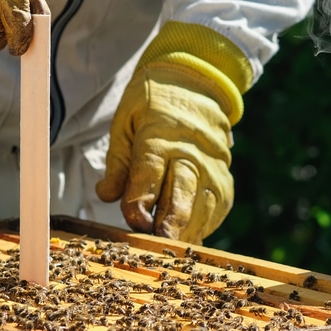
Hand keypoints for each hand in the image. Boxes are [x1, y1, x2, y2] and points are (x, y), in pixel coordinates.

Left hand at [96, 61, 234, 244]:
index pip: (150, 174)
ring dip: (187, 229)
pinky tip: (188, 234)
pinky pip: (218, 207)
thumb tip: (105, 195)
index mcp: (160, 136)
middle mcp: (191, 152)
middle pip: (183, 193)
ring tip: (171, 247)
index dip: (141, 201)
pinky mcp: (225, 175)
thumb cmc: (151, 104)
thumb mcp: (124, 123)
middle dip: (171, 223)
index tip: (134, 221)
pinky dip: (204, 225)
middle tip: (159, 246)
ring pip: (204, 206)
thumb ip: (117, 162)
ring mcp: (213, 165)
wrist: (194, 83)